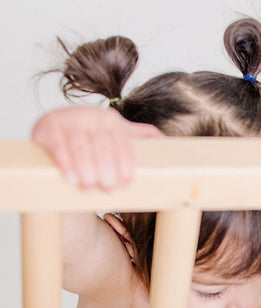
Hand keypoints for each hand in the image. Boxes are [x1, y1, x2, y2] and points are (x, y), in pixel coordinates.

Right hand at [32, 106, 162, 189]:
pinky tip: (70, 177)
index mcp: (111, 121)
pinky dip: (65, 162)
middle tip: (107, 190)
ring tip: (88, 188)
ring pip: (81, 149)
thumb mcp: (116, 133)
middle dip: (107, 171)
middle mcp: (91, 117)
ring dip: (86, 171)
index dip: (125, 166)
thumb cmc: (92, 137)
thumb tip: (165, 141)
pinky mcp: (48, 127)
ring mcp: (68, 120)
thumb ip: (138, 136)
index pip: (122, 145)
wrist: (56, 126)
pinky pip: (58, 146)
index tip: (125, 185)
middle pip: (103, 149)